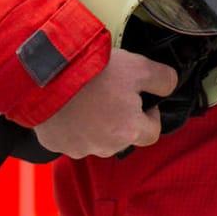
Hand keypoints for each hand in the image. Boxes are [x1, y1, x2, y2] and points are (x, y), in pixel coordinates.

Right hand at [33, 48, 177, 158]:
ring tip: (89, 97)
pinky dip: (72, 125)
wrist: (47, 75)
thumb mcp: (140, 67)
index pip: (152, 134)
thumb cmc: (94, 72)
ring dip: (96, 124)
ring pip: (96, 139)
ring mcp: (76, 148)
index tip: (140, 99)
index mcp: (128, 132)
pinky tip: (70, 104)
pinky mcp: (54, 144)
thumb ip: (163, 80)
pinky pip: (70, 137)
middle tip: (112, 93)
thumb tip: (169, 87)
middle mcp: (103, 147)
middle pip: (122, 137)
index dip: (150, 115)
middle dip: (122, 119)